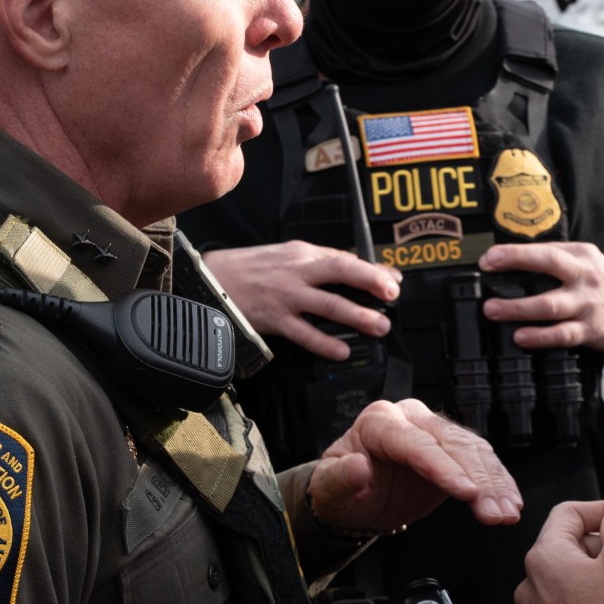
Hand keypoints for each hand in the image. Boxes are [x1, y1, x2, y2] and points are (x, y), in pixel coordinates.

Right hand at [202, 241, 401, 360]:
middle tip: (392, 295)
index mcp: (301, 253)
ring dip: (356, 315)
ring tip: (379, 325)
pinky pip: (303, 332)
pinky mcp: (274, 318)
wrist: (209, 280)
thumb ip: (317, 262)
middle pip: (340, 271)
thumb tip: (353, 267)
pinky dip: (324, 342)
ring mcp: (285, 295)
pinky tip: (342, 350)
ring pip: (327, 304)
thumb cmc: (249, 269)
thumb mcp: (284, 255)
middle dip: (370, 282)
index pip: (344, 258)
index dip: (372, 270)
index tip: (394, 280)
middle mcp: (296, 271)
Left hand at [310, 398, 522, 531]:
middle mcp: (410, 419)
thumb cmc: (340, 490)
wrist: (351, 497)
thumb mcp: (329, 489)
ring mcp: (433, 432)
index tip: (466, 492)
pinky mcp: (451, 451)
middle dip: (480, 479)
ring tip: (507, 513)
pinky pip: (482, 461)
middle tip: (496, 511)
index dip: (444, 468)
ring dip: (495, 483)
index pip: (417, 444)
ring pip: (473, 450)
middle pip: (453, 444)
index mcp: (379, 422)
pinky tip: (510, 502)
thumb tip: (356, 467)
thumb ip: (341, 478)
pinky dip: (499, 482)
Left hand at [480, 241, 603, 351]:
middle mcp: (585, 276)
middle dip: (515, 267)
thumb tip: (513, 262)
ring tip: (493, 310)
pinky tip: (521, 337)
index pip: (545, 249)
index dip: (514, 253)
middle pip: (549, 266)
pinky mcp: (592, 329)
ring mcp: (589, 304)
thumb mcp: (588, 262)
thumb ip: (557, 260)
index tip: (488, 258)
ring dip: (518, 308)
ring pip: (550, 305)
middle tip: (486, 275)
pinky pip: (563, 334)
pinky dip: (540, 336)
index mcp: (581, 255)